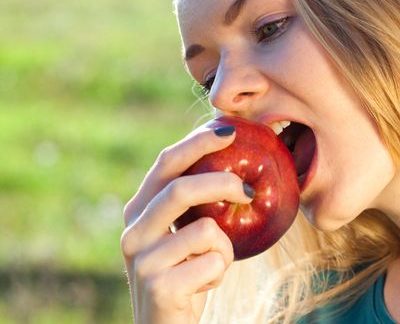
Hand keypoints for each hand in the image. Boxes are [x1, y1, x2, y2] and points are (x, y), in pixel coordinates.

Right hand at [120, 126, 251, 323]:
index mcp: (140, 210)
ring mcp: (142, 259)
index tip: (230, 130)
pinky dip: (221, 272)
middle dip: (222, 183)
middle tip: (249, 191)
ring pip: (205, 230)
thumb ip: (196, 204)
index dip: (198, 142)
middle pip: (181, 189)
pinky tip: (203, 286)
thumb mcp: (184, 234)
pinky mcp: (159, 286)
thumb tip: (235, 166)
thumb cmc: (185, 273)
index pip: (166, 163)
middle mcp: (133, 230)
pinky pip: (213, 263)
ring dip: (224, 248)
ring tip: (215, 263)